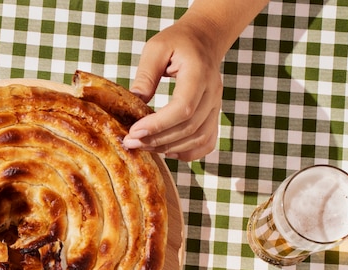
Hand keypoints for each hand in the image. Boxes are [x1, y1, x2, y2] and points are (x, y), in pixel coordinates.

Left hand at [124, 20, 223, 160]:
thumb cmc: (177, 42)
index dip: (158, 124)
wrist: (203, 40)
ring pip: (198, 138)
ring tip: (144, 146)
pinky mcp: (214, 115)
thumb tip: (134, 103)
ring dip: (169, 148)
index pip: (183, 108)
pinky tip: (167, 150)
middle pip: (189, 127)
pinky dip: (188, 152)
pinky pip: (207, 142)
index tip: (134, 131)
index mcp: (199, 73)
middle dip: (157, 140)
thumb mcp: (156, 49)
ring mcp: (216, 106)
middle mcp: (212, 92)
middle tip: (131, 142)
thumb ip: (145, 75)